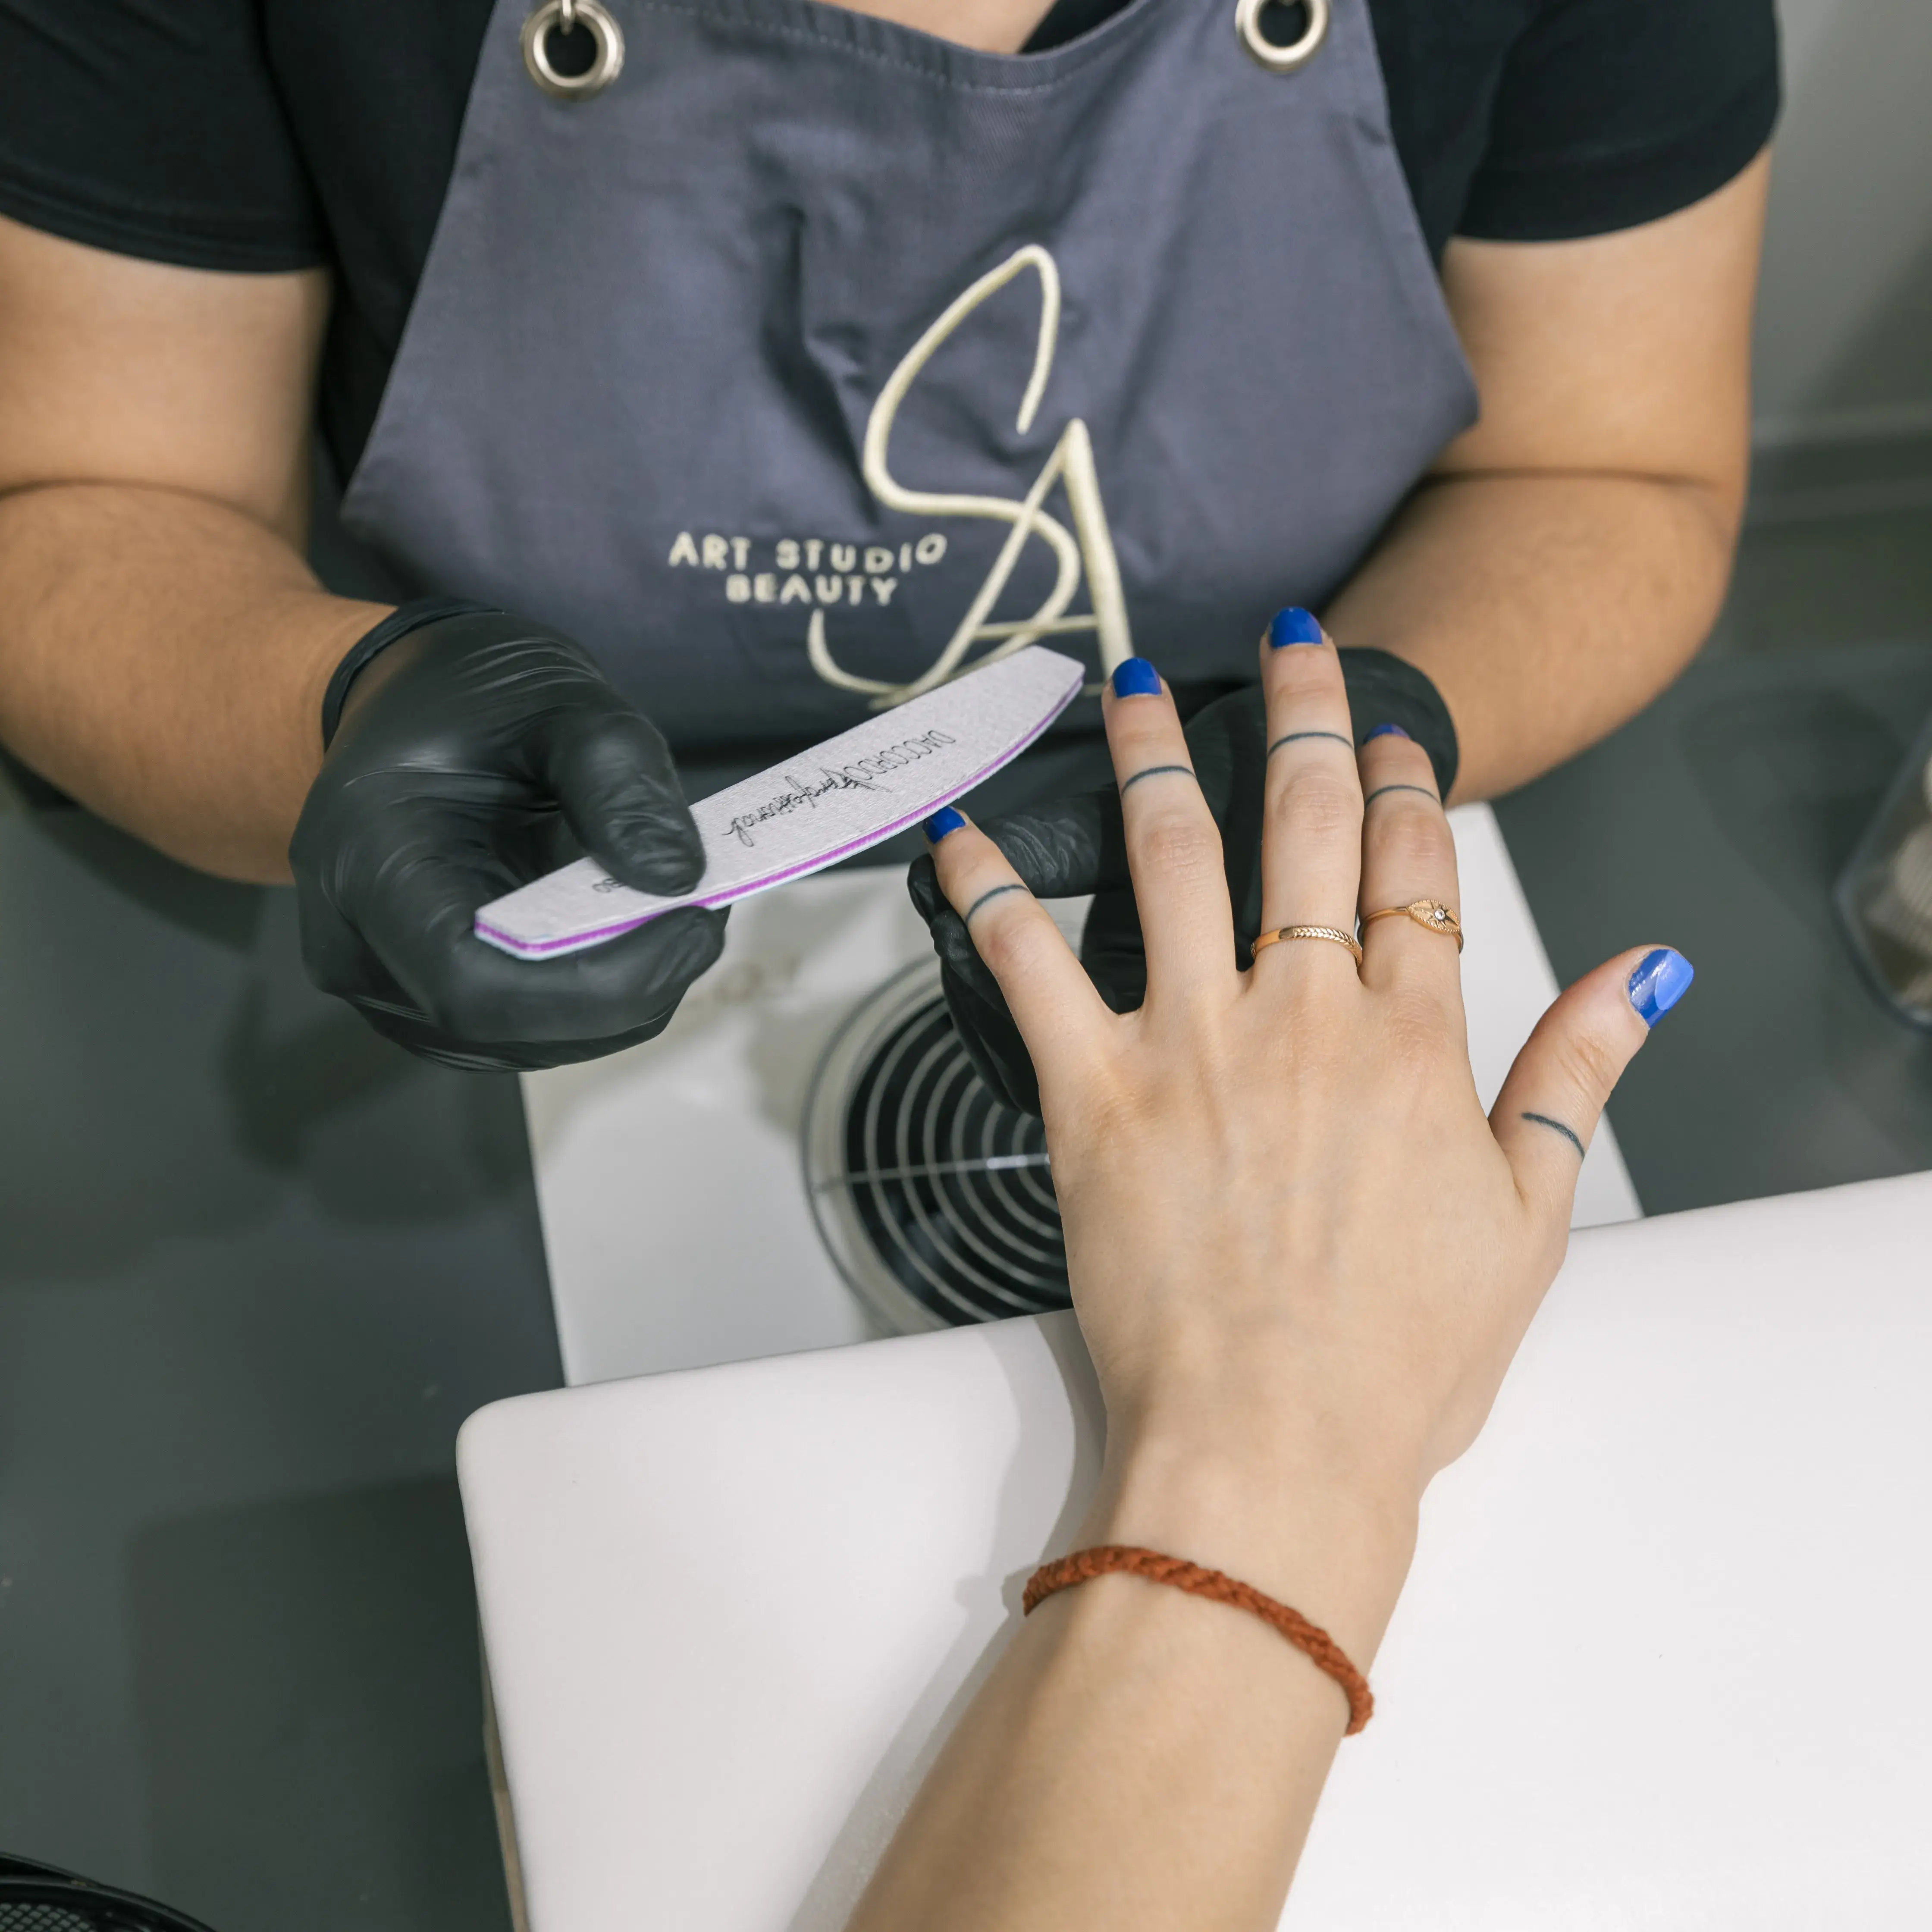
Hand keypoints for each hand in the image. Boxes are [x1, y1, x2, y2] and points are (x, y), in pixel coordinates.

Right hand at [290, 608, 725, 1070]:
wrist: (410, 699)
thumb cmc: (469, 692)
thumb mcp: (556, 696)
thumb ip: (618, 778)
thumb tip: (677, 878)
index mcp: (367, 862)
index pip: (474, 985)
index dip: (597, 984)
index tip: (691, 922)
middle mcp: (356, 943)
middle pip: (507, 1027)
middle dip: (627, 989)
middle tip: (705, 916)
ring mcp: (387, 983)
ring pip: (525, 1041)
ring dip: (621, 995)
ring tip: (678, 914)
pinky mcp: (429, 997)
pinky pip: (524, 1027)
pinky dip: (596, 993)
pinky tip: (635, 930)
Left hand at [922, 638, 1684, 1526]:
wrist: (1276, 1451)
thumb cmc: (1399, 1360)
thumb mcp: (1530, 1221)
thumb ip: (1574, 1077)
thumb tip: (1638, 975)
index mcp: (1411, 1044)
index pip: (1416, 870)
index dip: (1404, 784)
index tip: (1390, 730)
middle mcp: (1302, 1017)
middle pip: (1308, 826)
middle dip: (1302, 717)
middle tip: (1291, 641)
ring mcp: (1191, 1047)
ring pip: (1172, 857)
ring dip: (1155, 757)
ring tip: (1134, 683)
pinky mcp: (1091, 1096)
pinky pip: (1025, 966)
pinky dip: (986, 891)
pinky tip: (958, 828)